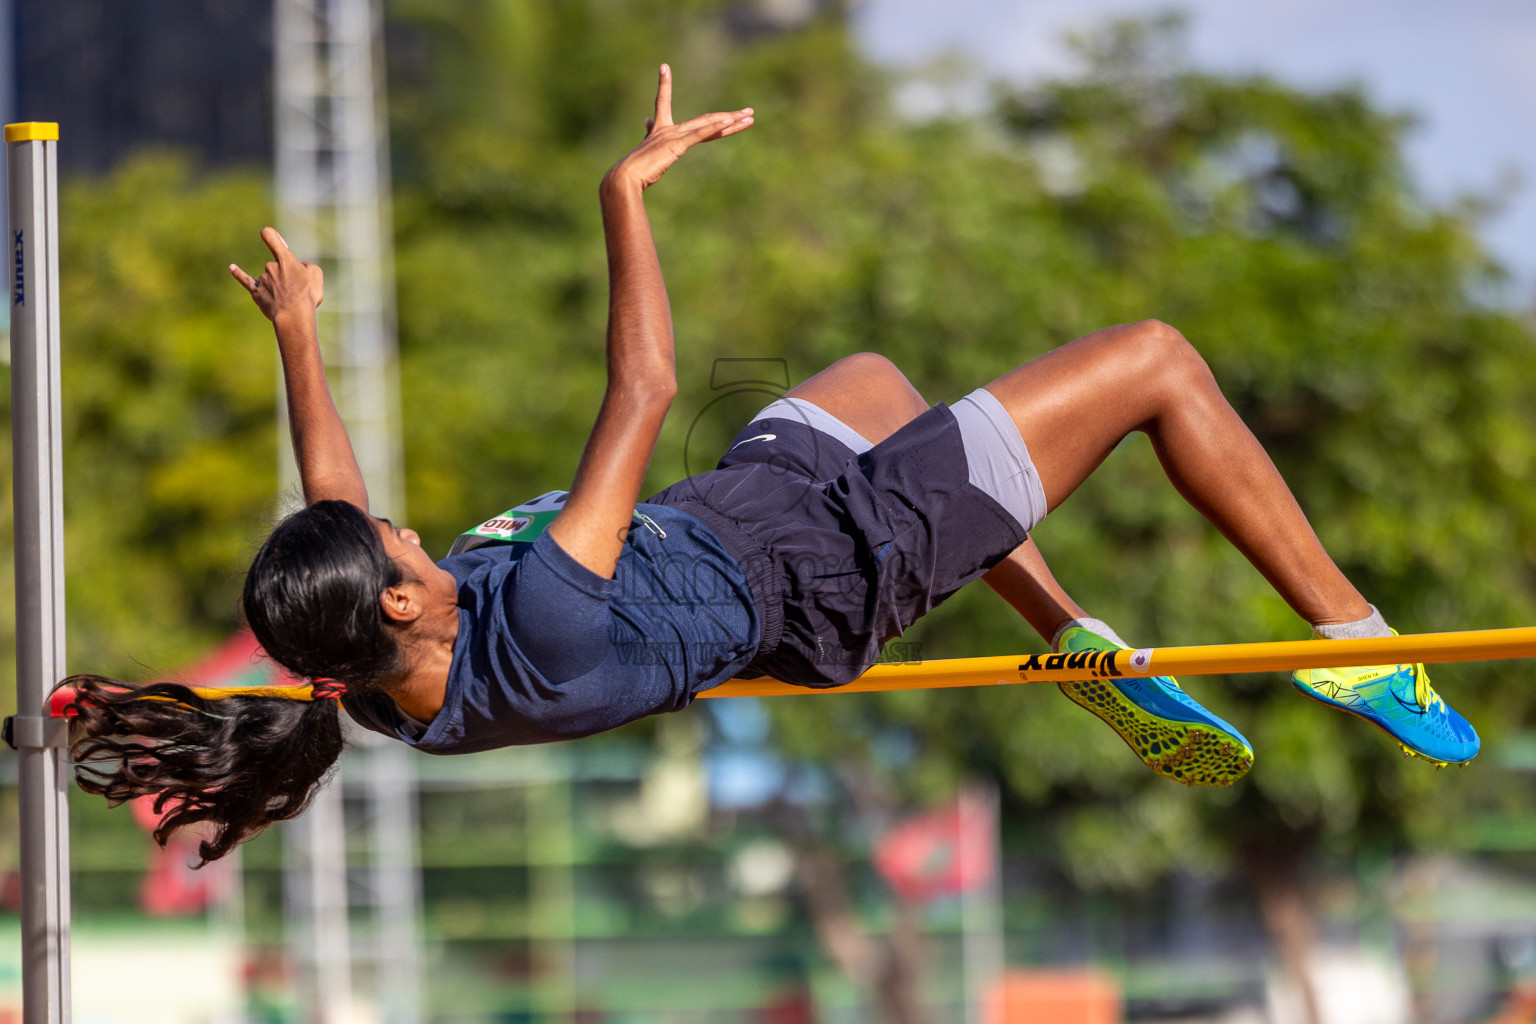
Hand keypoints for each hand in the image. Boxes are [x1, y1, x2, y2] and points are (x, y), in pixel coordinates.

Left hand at [228, 227, 324, 321]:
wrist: (292, 316)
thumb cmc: (306, 296)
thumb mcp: (316, 275)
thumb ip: (306, 266)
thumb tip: (299, 267)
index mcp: (285, 259)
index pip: (270, 236)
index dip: (272, 235)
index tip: (275, 238)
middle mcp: (270, 266)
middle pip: (277, 265)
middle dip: (287, 275)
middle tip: (297, 291)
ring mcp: (262, 279)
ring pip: (271, 278)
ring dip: (280, 287)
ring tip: (289, 301)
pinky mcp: (256, 292)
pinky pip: (246, 280)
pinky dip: (238, 273)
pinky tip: (231, 268)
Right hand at [603, 64, 753, 193]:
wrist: (625, 178)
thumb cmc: (635, 169)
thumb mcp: (646, 149)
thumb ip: (648, 134)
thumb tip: (645, 120)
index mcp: (660, 129)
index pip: (663, 101)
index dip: (664, 84)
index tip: (663, 66)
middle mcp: (669, 129)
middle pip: (706, 119)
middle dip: (730, 116)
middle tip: (750, 112)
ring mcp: (674, 135)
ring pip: (709, 125)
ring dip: (732, 121)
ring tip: (750, 117)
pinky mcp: (677, 145)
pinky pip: (700, 134)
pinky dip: (715, 127)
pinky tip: (731, 121)